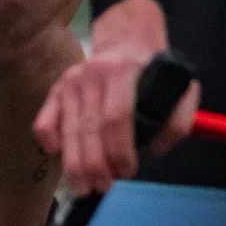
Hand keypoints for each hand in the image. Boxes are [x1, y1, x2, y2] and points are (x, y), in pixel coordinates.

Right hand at [32, 0, 197, 193]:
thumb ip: (179, 118)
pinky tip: (59, 157)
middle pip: (89, 129)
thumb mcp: (180, 86)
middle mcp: (92, 75)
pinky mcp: (57, 89)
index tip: (127, 172)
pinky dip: (48, 141)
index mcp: (124, 71)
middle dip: (95, 165)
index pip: (116, 118)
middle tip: (104, 187)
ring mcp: (70, 82)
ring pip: (68, 131)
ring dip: (74, 165)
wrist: (127, 39)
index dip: (119, 151)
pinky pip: (44, 120)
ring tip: (84, 187)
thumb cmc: (154, 70)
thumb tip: (157, 149)